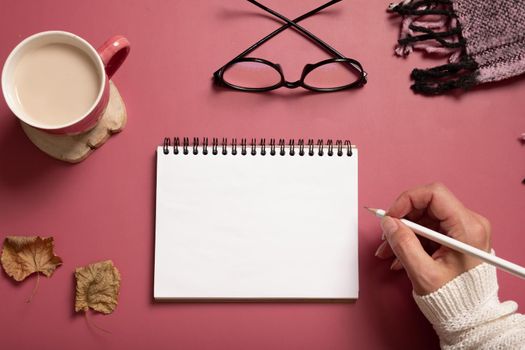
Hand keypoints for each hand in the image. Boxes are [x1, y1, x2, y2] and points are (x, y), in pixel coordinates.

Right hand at [374, 183, 491, 294]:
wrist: (472, 317)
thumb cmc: (457, 300)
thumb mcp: (424, 273)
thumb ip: (403, 245)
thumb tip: (389, 223)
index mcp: (468, 228)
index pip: (434, 194)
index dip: (407, 200)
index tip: (391, 215)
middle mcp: (469, 223)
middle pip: (427, 206)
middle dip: (402, 220)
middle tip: (386, 235)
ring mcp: (463, 230)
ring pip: (424, 219)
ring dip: (403, 233)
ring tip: (388, 252)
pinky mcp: (456, 238)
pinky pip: (429, 230)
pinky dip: (412, 240)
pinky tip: (399, 256)